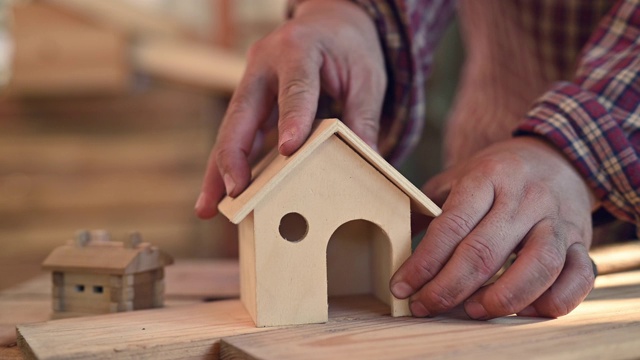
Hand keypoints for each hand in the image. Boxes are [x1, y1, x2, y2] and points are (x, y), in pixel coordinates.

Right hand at [195, 0, 385, 217]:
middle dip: (233, 156)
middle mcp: (265, 64)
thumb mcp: (366, 77)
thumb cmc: (348, 48)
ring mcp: (252, 82)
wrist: (331, 22)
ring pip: (231, 129)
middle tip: (233, 194)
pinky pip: (238, 135)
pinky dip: (230, 165)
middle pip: (242, 113)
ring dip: (220, 169)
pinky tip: (222, 194)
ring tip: (207, 207)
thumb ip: (363, 117)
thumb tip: (367, 162)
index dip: (292, 119)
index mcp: (298, 49)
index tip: (288, 150)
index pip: (295, 88)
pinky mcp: (251, 101)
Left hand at [391, 137, 597, 318]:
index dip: (423, 263)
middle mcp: (525, 198)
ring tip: (470, 311)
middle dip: (448, 288)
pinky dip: (551, 301)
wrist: (559, 156)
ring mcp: (559, 220)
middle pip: (485, 252)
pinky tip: (522, 311)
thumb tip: (395, 242)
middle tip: (425, 307)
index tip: (402, 288)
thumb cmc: (499, 173)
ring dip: (500, 298)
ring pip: (537, 266)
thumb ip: (429, 205)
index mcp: (488, 177)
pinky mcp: (584, 240)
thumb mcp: (460, 175)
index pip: (451, 226)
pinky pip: (577, 278)